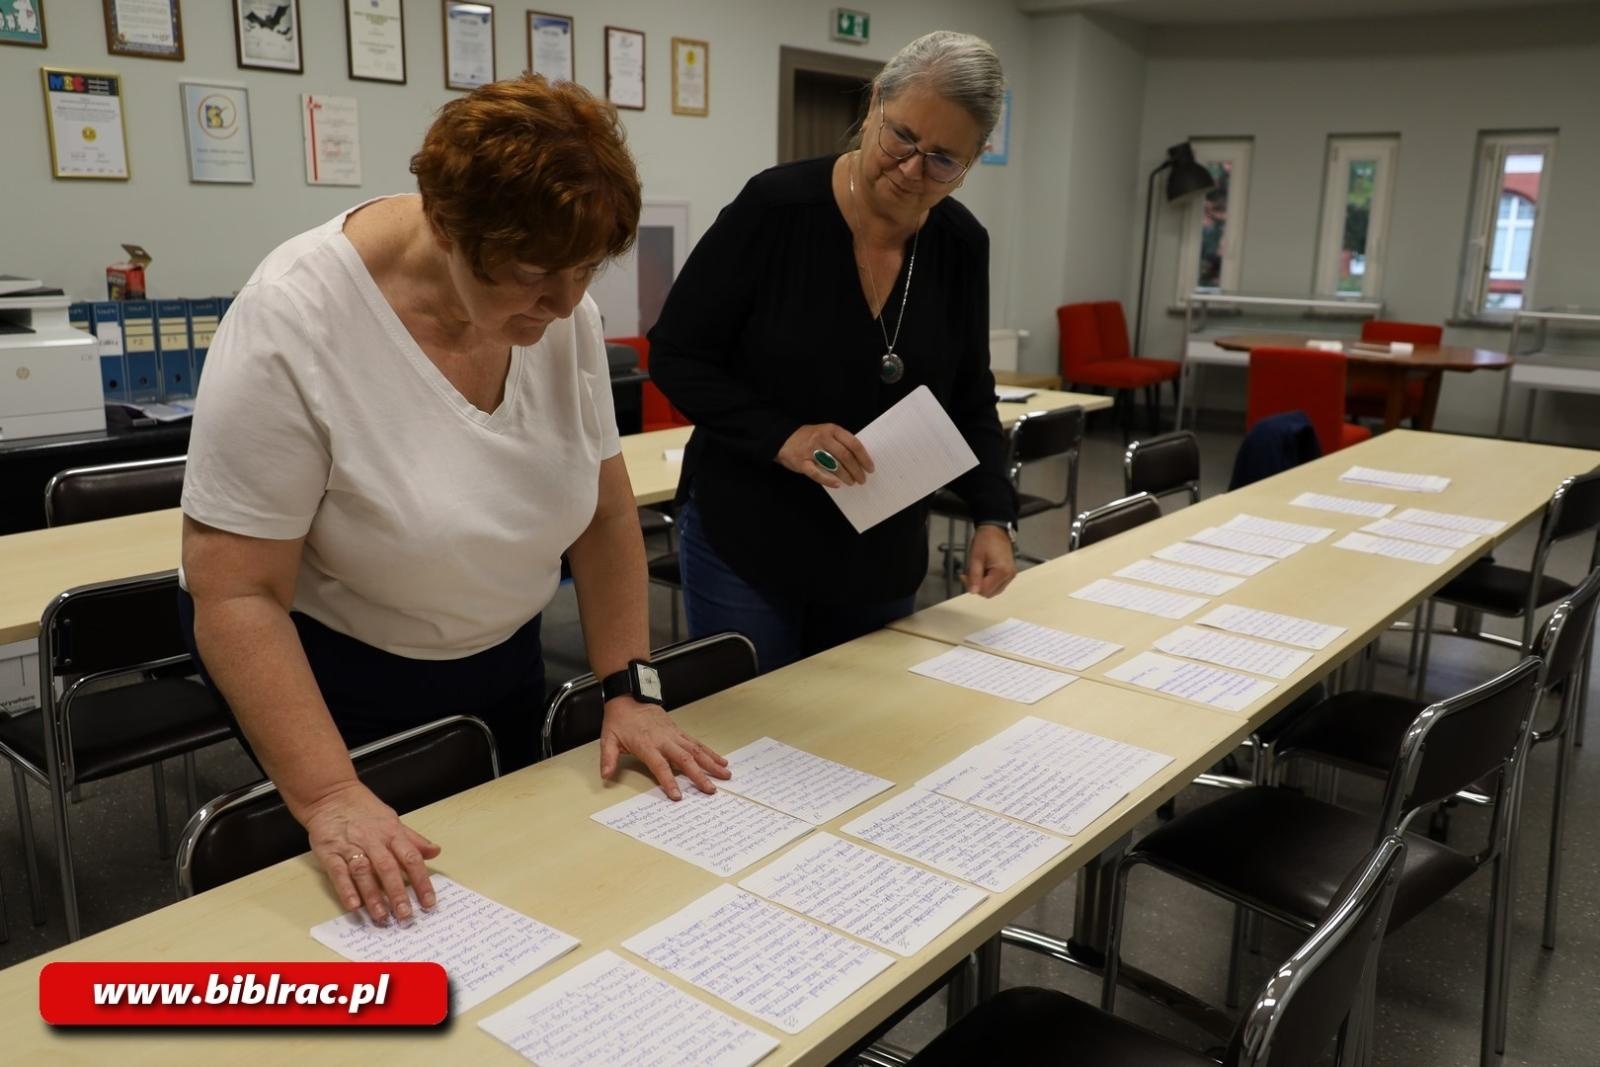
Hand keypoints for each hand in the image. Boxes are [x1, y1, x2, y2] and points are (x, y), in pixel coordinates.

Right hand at [301, 781, 440, 922]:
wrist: (330, 795)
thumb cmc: (364, 810)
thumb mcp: (392, 820)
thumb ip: (413, 839)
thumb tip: (435, 851)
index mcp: (392, 833)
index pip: (411, 858)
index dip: (421, 881)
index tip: (428, 902)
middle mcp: (373, 840)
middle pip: (388, 868)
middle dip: (398, 894)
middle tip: (405, 916)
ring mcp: (350, 846)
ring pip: (364, 872)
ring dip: (373, 896)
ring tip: (381, 916)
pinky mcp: (330, 852)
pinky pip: (338, 872)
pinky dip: (346, 889)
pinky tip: (353, 905)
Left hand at [600, 697, 730, 798]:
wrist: (629, 697)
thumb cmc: (619, 719)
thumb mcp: (608, 739)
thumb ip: (609, 758)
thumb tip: (606, 775)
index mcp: (646, 744)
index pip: (660, 765)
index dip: (669, 780)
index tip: (678, 795)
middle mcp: (664, 740)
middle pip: (684, 759)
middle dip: (699, 775)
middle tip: (711, 789)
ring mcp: (674, 735)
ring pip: (696, 750)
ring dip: (711, 763)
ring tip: (726, 775)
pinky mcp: (679, 731)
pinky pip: (697, 743)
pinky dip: (710, 752)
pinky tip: (721, 760)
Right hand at [777, 423, 874, 488]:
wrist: (783, 439)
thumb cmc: (808, 437)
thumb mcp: (825, 432)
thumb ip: (840, 442)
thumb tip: (859, 459)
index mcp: (831, 430)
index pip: (853, 443)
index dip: (864, 457)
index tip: (870, 468)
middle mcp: (822, 438)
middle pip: (845, 456)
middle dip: (856, 470)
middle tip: (862, 479)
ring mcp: (812, 450)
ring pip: (834, 465)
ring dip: (845, 476)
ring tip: (852, 482)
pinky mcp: (802, 462)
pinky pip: (817, 474)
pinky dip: (828, 480)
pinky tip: (837, 485)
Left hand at [964, 525, 1017, 596]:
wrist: (995, 529)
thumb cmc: (985, 540)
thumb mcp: (975, 558)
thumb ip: (974, 576)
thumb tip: (973, 592)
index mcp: (1002, 571)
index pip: (985, 590)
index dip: (972, 586)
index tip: (963, 576)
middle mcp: (1009, 576)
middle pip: (990, 593)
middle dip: (977, 586)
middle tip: (968, 574)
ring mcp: (1010, 575)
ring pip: (993, 591)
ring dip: (983, 585)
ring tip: (977, 571)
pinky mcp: (1010, 573)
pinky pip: (997, 585)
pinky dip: (988, 582)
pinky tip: (983, 572)